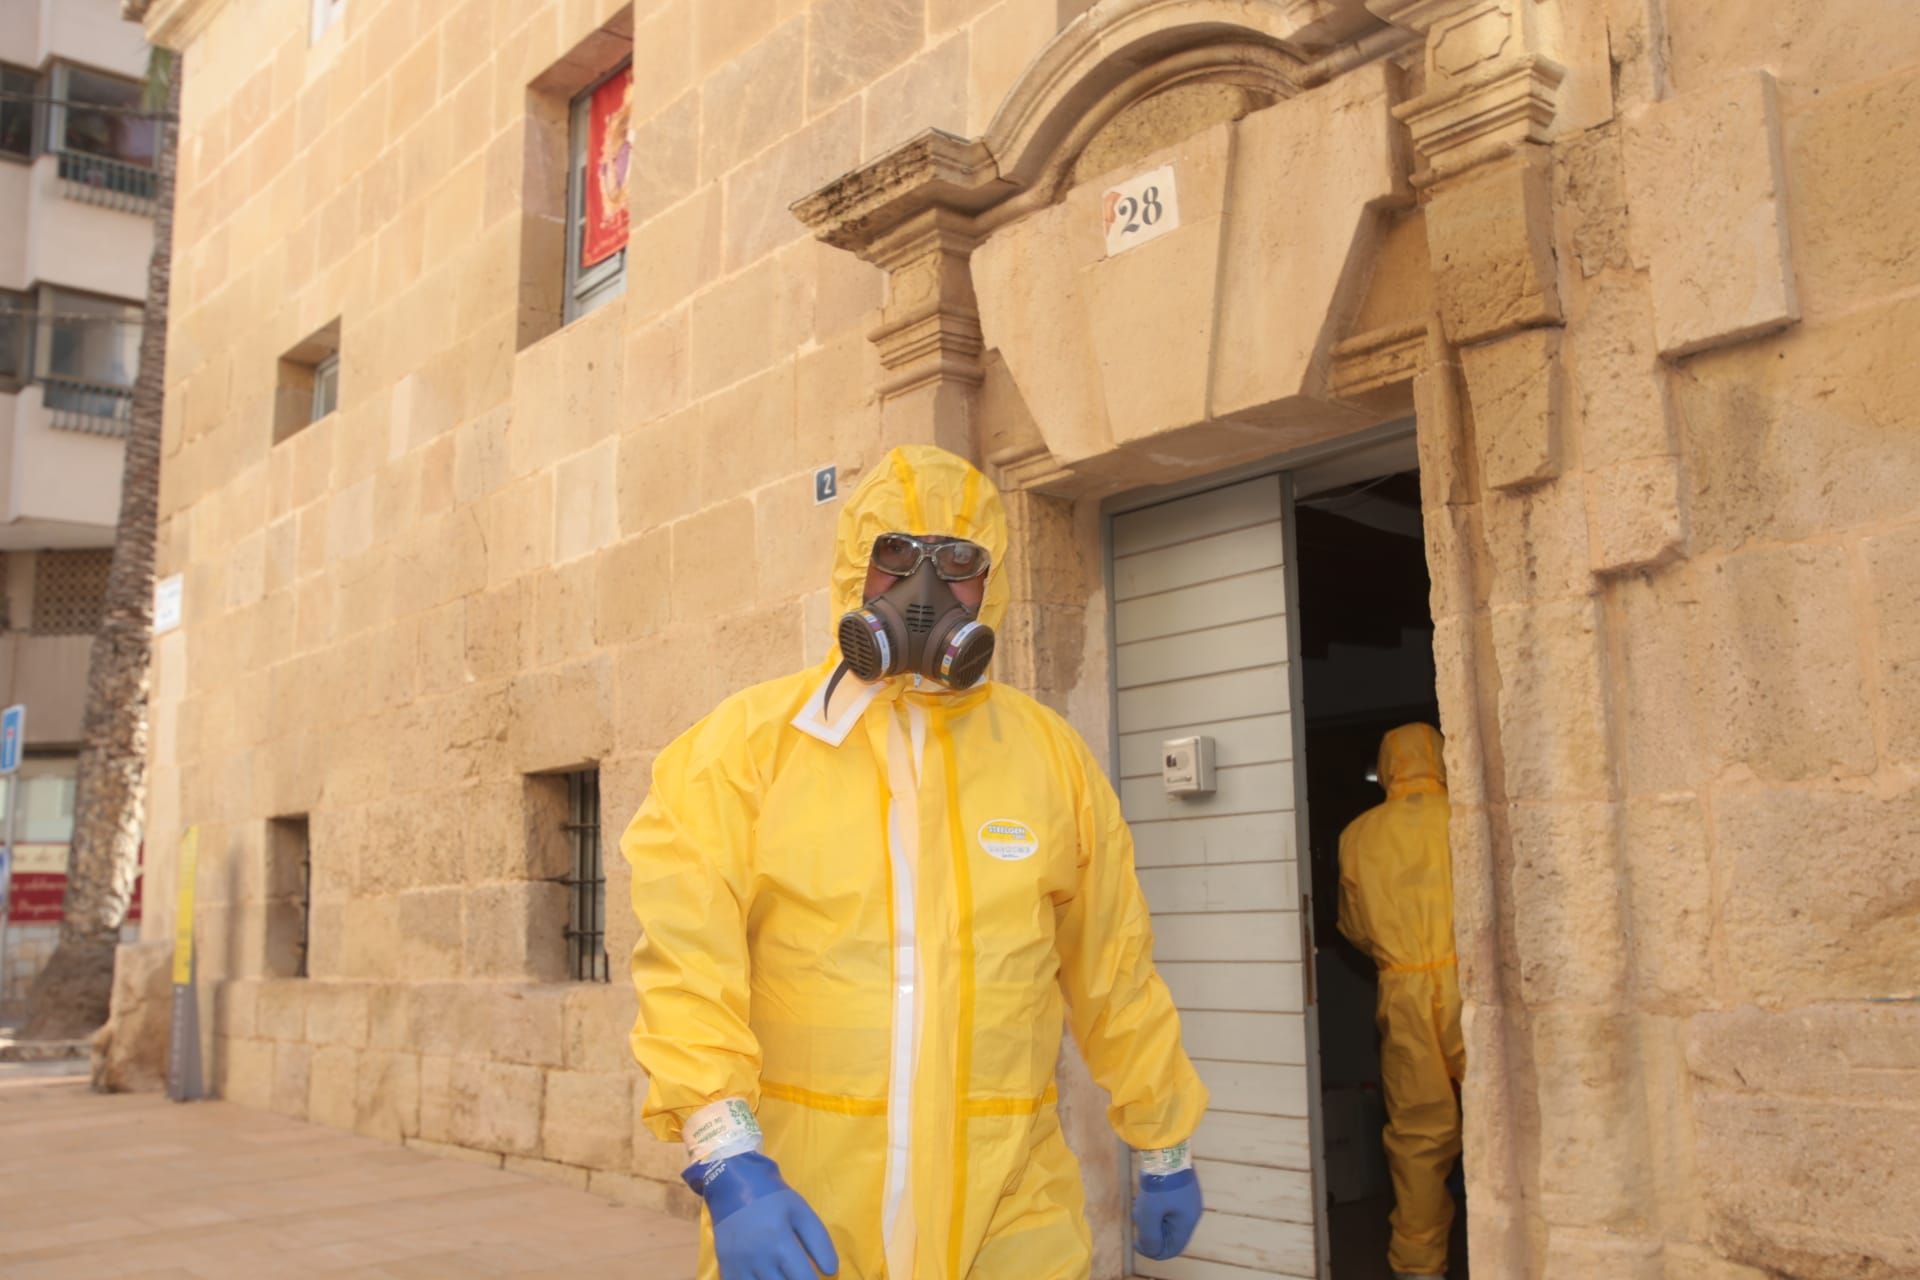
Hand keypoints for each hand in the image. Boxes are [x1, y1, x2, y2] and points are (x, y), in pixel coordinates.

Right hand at [690, 1152, 838, 1279]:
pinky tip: (765, 1277)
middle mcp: (757, 1257)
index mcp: (779, 1241)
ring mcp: (738, 1265)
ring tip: (784, 1275)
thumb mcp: (801, 1212)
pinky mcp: (726, 1268)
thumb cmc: (773, 1199)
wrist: (734, 1186)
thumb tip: (831, 1271)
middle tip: (798, 1274)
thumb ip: (819, 1241)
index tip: (817, 1279)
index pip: (803, 1278)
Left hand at [1133, 1167, 1202, 1260]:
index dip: (1154, 1251)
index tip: (1137, 1242)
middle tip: (1137, 1218)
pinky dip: (1154, 1204)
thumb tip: (1149, 1249)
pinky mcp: (1180, 1186)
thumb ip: (1149, 1237)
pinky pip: (1167, 1204)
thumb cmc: (1158, 1184)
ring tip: (1138, 1204)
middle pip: (1170, 1233)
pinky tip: (1144, 1195)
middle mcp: (1191, 1211)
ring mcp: (1187, 1197)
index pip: (1173, 1248)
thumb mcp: (1149, 1213)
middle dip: (1151, 1230)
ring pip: (1167, 1217)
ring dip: (1151, 1216)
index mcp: (1187, 1221)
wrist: (1165, 1147)